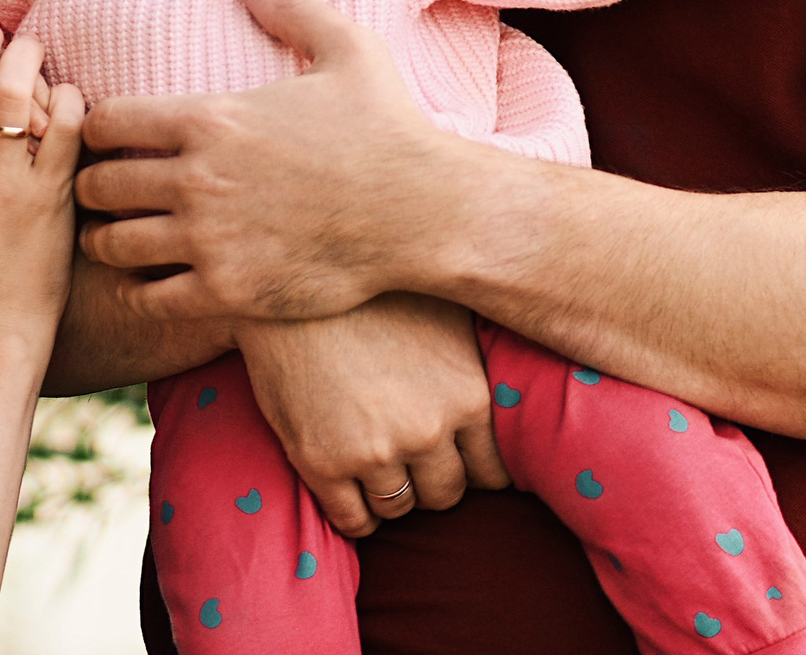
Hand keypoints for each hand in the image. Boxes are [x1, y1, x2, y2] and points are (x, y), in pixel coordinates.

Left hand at [77, 0, 463, 321]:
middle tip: (108, 192)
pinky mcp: (229, 291)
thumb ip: (291, 7)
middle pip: (98, 184)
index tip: (110, 139)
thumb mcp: (348, 49)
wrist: (427, 213)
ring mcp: (210, 240)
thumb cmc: (389, 128)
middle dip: (96, 186)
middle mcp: (198, 179)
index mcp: (211, 117)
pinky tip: (159, 282)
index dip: (98, 129)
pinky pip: (150, 299)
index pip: (106, 121)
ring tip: (124, 238)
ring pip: (113, 246)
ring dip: (110, 241)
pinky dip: (144, 292)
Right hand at [240, 295, 510, 538]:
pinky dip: (358, 515)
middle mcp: (428, 432)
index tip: (456, 458)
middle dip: (432, 480)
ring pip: (401, 507)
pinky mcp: (323, 463)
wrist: (290, 285)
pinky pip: (354, 520)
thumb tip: (515, 379)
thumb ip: (477, 360)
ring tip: (378, 466)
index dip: (472, 467)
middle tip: (412, 458)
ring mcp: (375, 452)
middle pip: (446, 493)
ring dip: (394, 494)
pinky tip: (352, 491)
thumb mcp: (446, 314)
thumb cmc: (372, 291)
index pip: (491, 470)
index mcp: (468, 397)